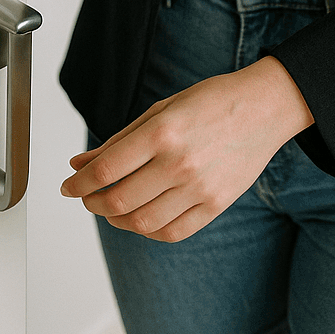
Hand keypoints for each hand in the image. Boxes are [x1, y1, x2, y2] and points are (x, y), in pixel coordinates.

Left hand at [60, 56, 314, 242]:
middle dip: (92, 202)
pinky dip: (148, 231)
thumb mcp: (162, 108)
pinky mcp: (215, 205)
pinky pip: (171, 232)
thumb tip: (80, 163)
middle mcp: (179, 163)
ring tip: (111, 207)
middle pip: (118, 201)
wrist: (266, 107)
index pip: (105, 170)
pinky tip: (141, 217)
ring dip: (116, 219)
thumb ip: (119, 140)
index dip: (77, 183)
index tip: (68, 185)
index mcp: (163, 132)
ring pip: (141, 223)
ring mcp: (199, 188)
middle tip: (86, 196)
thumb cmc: (214, 101)